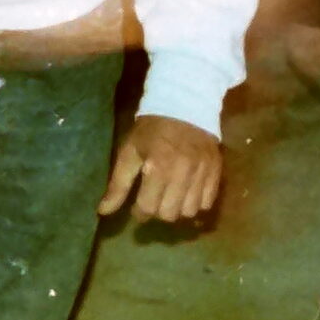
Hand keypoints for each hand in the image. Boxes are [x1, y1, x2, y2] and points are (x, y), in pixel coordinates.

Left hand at [100, 115, 222, 222]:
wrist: (185, 105)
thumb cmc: (152, 130)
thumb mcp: (129, 152)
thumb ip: (118, 184)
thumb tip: (104, 211)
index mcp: (158, 167)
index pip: (147, 208)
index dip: (139, 212)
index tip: (138, 206)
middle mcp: (182, 172)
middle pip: (169, 214)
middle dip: (158, 211)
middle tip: (155, 200)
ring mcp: (202, 172)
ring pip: (190, 211)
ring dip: (178, 209)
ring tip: (172, 198)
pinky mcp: (216, 171)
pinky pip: (207, 202)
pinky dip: (197, 202)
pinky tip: (188, 192)